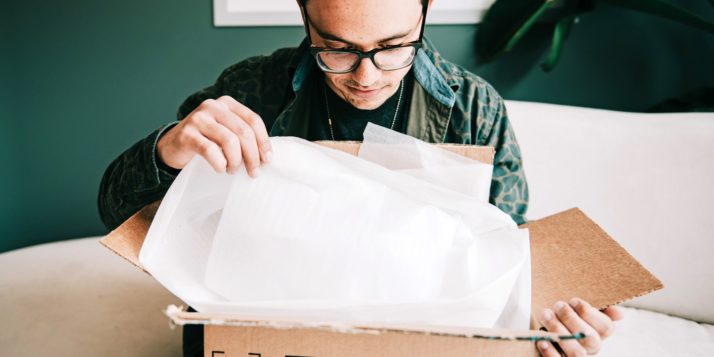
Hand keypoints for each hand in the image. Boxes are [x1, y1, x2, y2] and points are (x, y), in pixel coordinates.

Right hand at [157, 96, 271, 176]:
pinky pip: (211, 151)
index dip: (263, 142)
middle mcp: (213, 106)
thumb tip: (266, 157)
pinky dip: (220, 164)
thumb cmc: (206, 141)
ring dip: (236, 161)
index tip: (267, 160)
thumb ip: (243, 136)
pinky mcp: (187, 134)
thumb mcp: (226, 131)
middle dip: (253, 156)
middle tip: (254, 173)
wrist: (172, 146)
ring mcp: (199, 118)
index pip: (253, 120)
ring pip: (230, 141)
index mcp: (227, 104)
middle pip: (244, 132)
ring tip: (233, 170)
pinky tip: (220, 169)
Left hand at [537, 297, 623, 355]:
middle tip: (558, 305)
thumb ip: (599, 309)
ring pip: (576, 352)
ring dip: (559, 332)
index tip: (573, 301)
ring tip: (546, 316)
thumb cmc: (565, 317)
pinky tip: (542, 340)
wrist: (548, 330)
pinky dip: (550, 352)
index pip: (606, 328)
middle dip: (571, 319)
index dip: (589, 313)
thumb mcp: (580, 310)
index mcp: (599, 334)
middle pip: (589, 339)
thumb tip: (619, 314)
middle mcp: (591, 348)